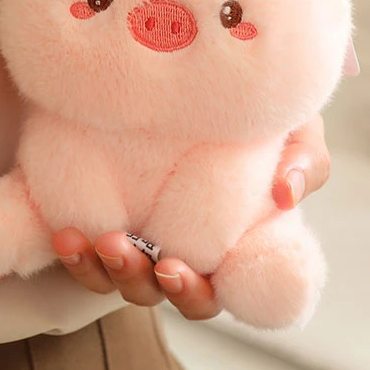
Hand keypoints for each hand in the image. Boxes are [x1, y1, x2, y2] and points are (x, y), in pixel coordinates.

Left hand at [52, 114, 331, 319]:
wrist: (199, 78)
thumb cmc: (255, 118)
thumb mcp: (291, 131)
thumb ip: (306, 160)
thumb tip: (287, 194)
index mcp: (223, 247)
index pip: (209, 291)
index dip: (190, 292)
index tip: (173, 269)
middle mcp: (175, 248)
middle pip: (153, 290)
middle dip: (135, 278)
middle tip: (120, 248)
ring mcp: (136, 233)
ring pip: (111, 275)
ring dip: (97, 267)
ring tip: (86, 239)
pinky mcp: (100, 212)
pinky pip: (82, 246)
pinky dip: (71, 246)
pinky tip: (63, 230)